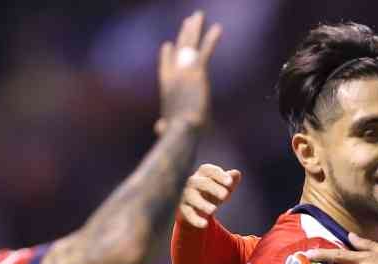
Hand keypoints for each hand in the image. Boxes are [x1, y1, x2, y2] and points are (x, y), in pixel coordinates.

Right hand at [155, 11, 221, 133]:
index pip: (166, 65)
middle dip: (184, 34)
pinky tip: (218, 28)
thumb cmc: (175, 133)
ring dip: (194, 28)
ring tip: (198, 16)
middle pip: (178, 48)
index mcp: (166, 87)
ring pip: (190, 44)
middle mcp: (172, 74)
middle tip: (188, 22)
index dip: (168, 55)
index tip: (168, 45)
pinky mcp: (197, 72)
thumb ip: (163, 126)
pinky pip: (205, 51)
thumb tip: (159, 129)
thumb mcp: (167, 128)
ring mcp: (184, 70)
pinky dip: (212, 39)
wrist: (180, 130)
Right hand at [177, 163, 240, 227]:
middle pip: (200, 182)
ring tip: (214, 210)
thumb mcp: (222, 187)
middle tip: (225, 195)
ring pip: (191, 197)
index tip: (230, 182)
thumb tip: (236, 173)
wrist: (196, 209)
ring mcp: (185, 195)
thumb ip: (230, 180)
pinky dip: (195, 219)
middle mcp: (192, 182)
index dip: (219, 175)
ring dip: (202, 203)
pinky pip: (187, 213)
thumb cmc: (212, 193)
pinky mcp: (182, 209)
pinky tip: (204, 224)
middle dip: (213, 188)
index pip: (209, 170)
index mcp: (202, 174)